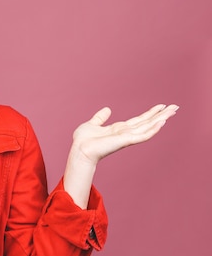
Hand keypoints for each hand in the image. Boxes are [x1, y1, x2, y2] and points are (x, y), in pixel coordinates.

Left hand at [63, 104, 177, 208]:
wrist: (80, 150)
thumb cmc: (83, 141)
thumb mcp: (92, 124)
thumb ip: (100, 118)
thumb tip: (107, 109)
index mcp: (119, 129)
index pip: (139, 120)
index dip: (150, 113)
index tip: (161, 106)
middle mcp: (126, 133)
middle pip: (147, 122)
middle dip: (161, 115)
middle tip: (175, 107)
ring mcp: (127, 137)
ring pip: (148, 127)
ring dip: (161, 119)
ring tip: (173, 111)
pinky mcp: (125, 141)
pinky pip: (143, 135)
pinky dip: (153, 130)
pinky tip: (162, 122)